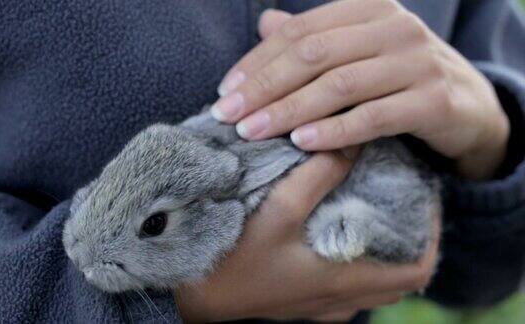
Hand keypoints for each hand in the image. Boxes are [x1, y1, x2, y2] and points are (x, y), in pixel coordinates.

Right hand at [175, 152, 440, 322]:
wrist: (191, 294)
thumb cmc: (233, 257)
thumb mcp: (278, 209)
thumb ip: (318, 174)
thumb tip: (351, 144)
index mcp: (344, 281)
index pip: (416, 269)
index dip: (432, 236)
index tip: (427, 201)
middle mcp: (339, 299)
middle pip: (398, 276)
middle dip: (408, 238)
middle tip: (401, 199)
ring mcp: (320, 305)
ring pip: (372, 282)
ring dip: (381, 249)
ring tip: (372, 210)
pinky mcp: (300, 302)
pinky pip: (345, 286)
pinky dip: (353, 261)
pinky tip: (335, 233)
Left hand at [212, 0, 508, 179]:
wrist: (469, 106)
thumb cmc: (400, 77)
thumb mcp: (358, 52)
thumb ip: (315, 38)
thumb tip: (264, 23)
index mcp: (369, 9)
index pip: (300, 32)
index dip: (257, 61)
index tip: (226, 92)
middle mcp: (394, 28)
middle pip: (313, 55)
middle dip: (263, 87)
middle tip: (227, 116)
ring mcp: (417, 62)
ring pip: (339, 85)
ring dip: (289, 110)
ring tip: (252, 132)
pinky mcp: (433, 101)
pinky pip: (373, 117)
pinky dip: (334, 130)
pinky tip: (301, 142)